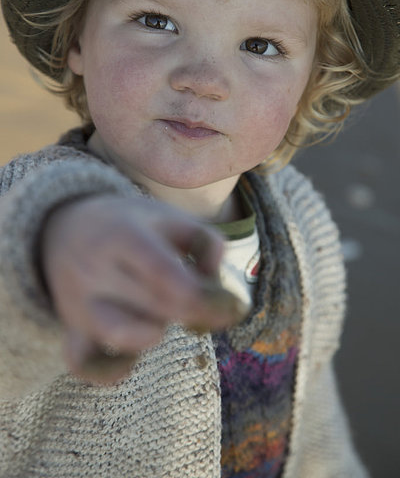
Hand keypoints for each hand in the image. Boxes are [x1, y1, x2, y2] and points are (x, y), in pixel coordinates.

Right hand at [41, 194, 237, 384]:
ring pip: (122, 336)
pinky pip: (84, 363)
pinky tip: (131, 360)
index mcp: (123, 237)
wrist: (64, 228)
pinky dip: (110, 371)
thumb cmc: (130, 225)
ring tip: (159, 315)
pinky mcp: (71, 329)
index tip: (233, 305)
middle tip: (206, 303)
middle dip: (193, 311)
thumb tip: (220, 286)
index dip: (207, 299)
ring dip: (155, 332)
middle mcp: (95, 271)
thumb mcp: (169, 217)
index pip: (166, 277)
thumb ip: (207, 241)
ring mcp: (78, 303)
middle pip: (156, 307)